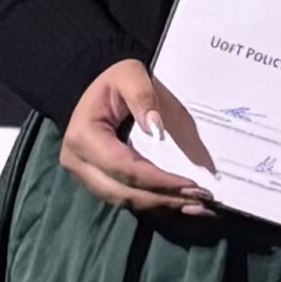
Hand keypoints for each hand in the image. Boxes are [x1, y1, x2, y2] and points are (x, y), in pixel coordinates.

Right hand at [58, 58, 215, 216]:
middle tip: (202, 201)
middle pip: (124, 191)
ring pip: (125, 200)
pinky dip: (154, 203)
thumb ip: (142, 95)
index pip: (123, 167)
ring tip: (198, 206)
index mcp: (83, 136)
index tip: (191, 185)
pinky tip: (182, 204)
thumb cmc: (117, 79)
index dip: (158, 180)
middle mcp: (77, 161)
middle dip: (164, 198)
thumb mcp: (131, 74)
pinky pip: (126, 198)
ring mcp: (85, 174)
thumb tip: (155, 129)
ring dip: (162, 205)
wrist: (101, 87)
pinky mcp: (98, 181)